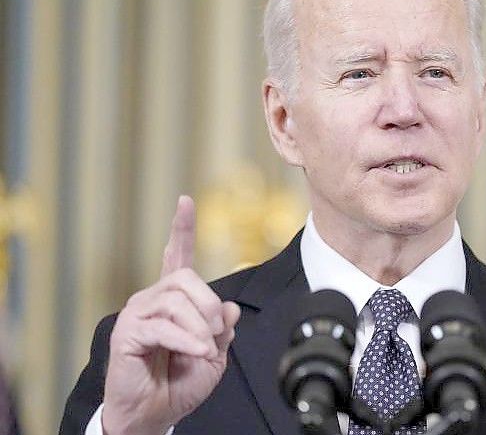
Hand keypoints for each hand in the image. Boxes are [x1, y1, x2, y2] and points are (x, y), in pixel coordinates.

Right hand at [102, 196, 240, 434]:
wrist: (155, 413)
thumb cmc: (179, 383)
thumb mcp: (214, 354)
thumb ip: (222, 329)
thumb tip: (228, 307)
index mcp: (173, 300)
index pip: (177, 256)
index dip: (181, 229)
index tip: (185, 201)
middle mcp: (152, 299)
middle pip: (186, 278)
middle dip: (209, 305)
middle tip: (215, 334)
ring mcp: (137, 313)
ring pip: (177, 301)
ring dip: (200, 328)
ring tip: (203, 349)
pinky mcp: (127, 332)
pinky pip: (164, 326)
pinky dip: (188, 341)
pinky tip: (197, 353)